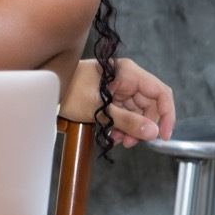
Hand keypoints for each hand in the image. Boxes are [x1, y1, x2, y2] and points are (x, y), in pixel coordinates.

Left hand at [60, 58, 175, 146]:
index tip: (163, 136)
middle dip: (142, 126)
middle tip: (129, 142)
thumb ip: (128, 121)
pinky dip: (121, 125)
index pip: (160, 92)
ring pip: (137, 112)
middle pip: (149, 105)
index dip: (167, 115)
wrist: (47, 89)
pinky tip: (112, 134)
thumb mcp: (99, 109)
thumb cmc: (68, 91)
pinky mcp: (111, 96)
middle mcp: (127, 77)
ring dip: (131, 128)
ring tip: (117, 139)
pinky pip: (125, 112)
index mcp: (127, 72)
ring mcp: (119, 87)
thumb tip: (153, 133)